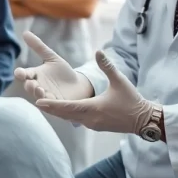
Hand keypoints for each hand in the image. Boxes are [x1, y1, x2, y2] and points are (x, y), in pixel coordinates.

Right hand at [13, 32, 94, 102]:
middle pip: (30, 87)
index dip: (21, 74)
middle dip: (30, 86)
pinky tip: (51, 100)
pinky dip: (50, 104)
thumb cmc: (62, 72)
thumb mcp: (51, 57)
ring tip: (40, 90)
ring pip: (39, 98)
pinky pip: (51, 106)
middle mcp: (38, 87)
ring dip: (38, 94)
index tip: (19, 72)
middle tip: (31, 83)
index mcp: (35, 76)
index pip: (24, 74)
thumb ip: (39, 46)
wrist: (78, 85)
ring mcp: (46, 97)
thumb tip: (25, 32)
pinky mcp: (56, 106)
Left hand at [33, 49, 156, 134]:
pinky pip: (76, 119)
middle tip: (34, 100)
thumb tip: (98, 51)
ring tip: (43, 103)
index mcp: (93, 109)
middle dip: (50, 108)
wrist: (144, 120)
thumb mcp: (120, 81)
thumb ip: (107, 66)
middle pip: (64, 114)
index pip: (67, 107)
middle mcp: (90, 119)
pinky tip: (60, 109)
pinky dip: (66, 114)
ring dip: (57, 111)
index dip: (52, 104)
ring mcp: (92, 124)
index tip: (38, 101)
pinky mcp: (95, 126)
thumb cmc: (132, 100)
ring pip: (69, 118)